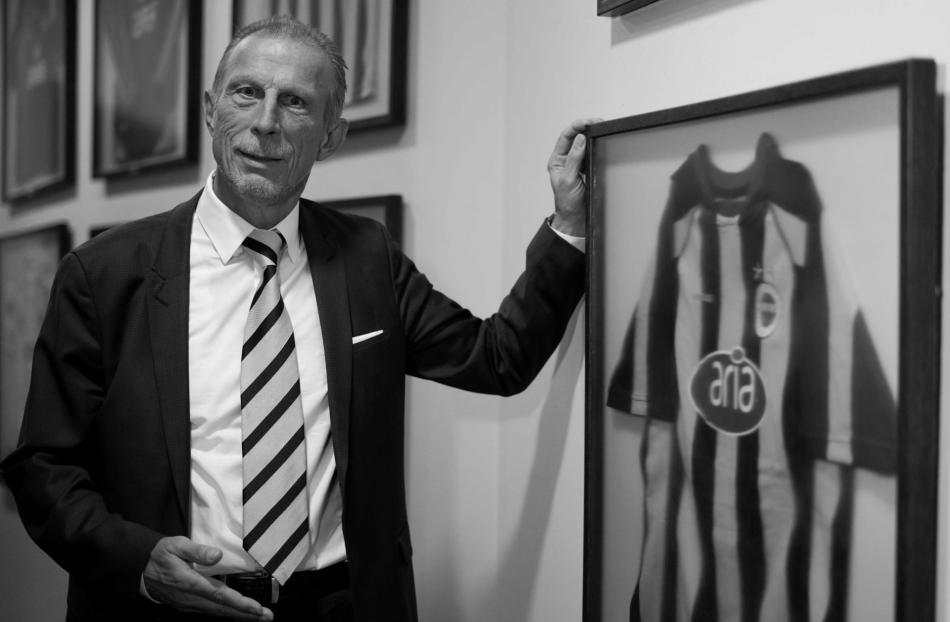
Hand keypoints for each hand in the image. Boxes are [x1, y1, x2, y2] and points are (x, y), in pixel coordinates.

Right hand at [143, 536, 272, 620]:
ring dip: (239, 616)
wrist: (138, 570)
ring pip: (218, 613)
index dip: (240, 603)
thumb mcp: (176, 545)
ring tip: (259, 617)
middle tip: (268, 617)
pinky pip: (210, 612)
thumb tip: (217, 555)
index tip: (258, 608)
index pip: (220, 596)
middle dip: (247, 614)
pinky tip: (238, 613)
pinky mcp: (187, 606)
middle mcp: (191, 599)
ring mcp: (189, 605)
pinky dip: (227, 613)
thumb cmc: (160, 554)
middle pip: (223, 609)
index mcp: (190, 583)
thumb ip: (197, 550)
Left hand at [547, 118, 602, 236]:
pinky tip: (602, 144)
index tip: (589, 122)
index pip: (566, 137)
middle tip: (599, 123)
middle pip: (576, 137)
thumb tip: (580, 139)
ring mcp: (577, 164)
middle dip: (587, 127)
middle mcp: (566, 160)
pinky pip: (592, 154)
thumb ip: (574, 159)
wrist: (576, 219)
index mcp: (557, 161)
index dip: (577, 127)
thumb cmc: (567, 203)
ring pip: (585, 144)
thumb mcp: (569, 180)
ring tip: (602, 131)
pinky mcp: (586, 169)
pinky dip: (597, 147)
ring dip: (593, 137)